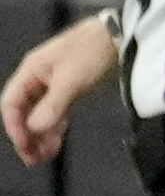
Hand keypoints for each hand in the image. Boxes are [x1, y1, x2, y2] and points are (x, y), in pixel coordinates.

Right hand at [2, 15, 116, 165]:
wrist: (122, 35)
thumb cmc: (92, 53)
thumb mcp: (72, 80)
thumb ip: (52, 105)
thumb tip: (34, 129)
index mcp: (30, 72)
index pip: (11, 103)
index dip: (15, 126)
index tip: (25, 146)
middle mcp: (38, 79)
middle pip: (24, 112)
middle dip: (27, 136)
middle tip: (34, 160)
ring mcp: (55, 84)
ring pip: (41, 114)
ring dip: (41, 136)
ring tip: (45, 158)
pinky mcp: (72, 89)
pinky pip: (57, 112)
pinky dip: (55, 127)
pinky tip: (57, 143)